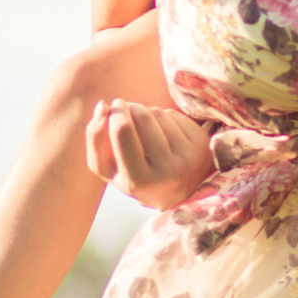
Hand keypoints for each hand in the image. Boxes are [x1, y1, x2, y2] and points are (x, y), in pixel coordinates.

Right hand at [82, 98, 216, 209]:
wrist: (178, 191)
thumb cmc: (135, 175)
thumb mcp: (109, 167)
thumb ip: (95, 139)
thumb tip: (102, 106)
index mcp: (137, 181)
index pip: (122, 131)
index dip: (114, 112)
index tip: (111, 107)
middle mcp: (166, 172)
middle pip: (142, 117)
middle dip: (130, 108)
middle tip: (126, 111)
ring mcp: (188, 158)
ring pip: (158, 113)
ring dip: (148, 113)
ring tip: (146, 129)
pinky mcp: (201, 145)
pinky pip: (174, 114)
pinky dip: (164, 116)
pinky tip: (164, 132)